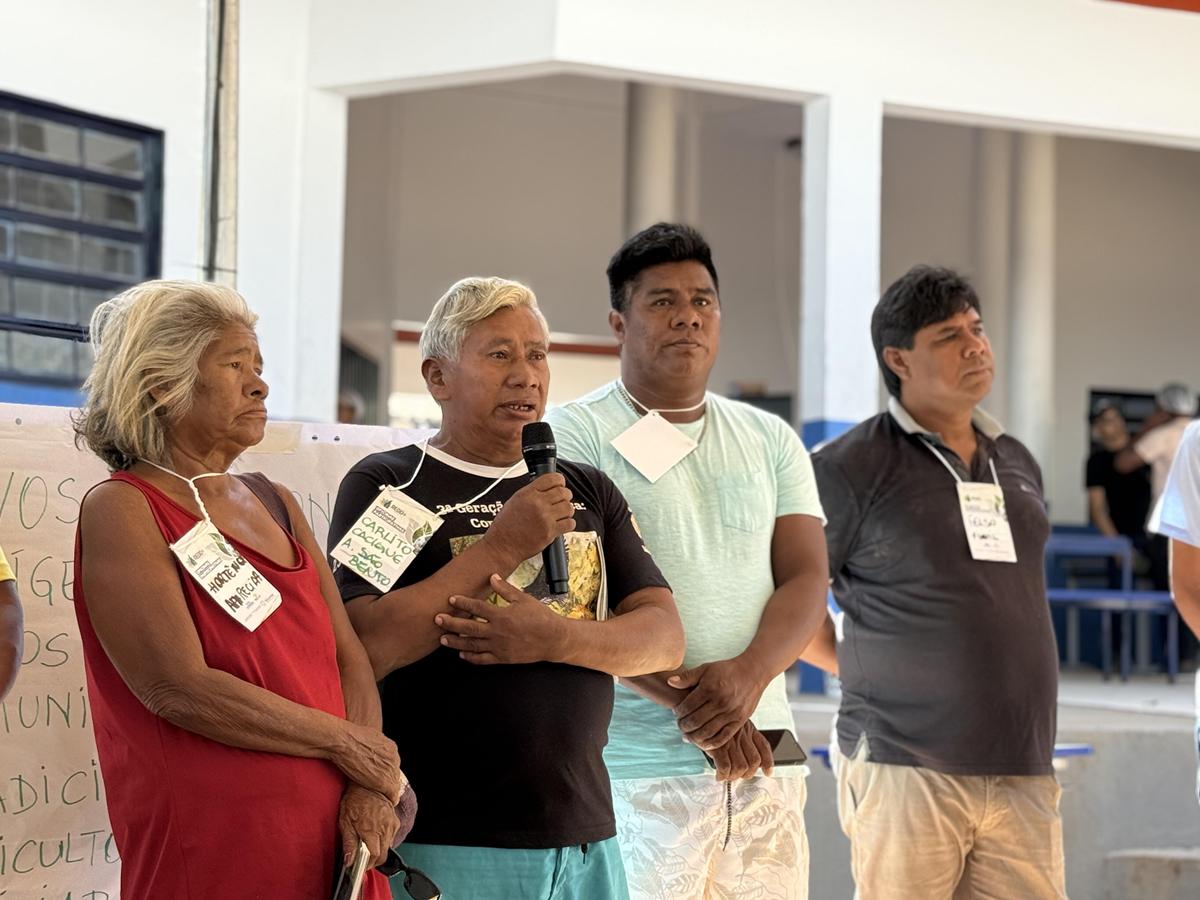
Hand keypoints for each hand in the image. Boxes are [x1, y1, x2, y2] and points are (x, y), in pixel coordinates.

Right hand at [331, 722, 404, 803]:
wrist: (344, 741)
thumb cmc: (348, 738)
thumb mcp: (367, 737)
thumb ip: (373, 745)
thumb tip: (368, 748)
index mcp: (390, 747)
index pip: (392, 763)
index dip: (385, 770)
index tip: (378, 776)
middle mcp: (394, 758)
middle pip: (395, 773)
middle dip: (388, 780)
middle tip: (380, 788)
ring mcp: (390, 769)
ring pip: (394, 784)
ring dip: (388, 790)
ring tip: (384, 797)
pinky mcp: (384, 782)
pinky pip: (392, 794)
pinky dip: (391, 799)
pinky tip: (389, 802)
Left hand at [339, 784, 400, 867]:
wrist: (367, 784)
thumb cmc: (354, 800)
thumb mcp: (345, 822)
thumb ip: (348, 843)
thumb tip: (349, 861)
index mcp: (371, 829)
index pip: (375, 856)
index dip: (368, 864)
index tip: (362, 866)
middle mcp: (384, 827)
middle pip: (383, 854)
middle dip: (373, 860)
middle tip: (364, 859)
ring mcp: (392, 823)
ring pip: (388, 847)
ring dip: (379, 850)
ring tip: (368, 845)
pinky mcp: (395, 820)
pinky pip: (392, 837)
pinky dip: (384, 841)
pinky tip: (375, 836)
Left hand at [435, 574, 566, 664]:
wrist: (553, 639)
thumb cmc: (540, 617)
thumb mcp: (523, 599)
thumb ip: (505, 589)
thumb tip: (492, 576)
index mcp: (501, 615)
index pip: (477, 607)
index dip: (463, 602)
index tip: (451, 599)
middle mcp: (497, 632)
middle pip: (469, 627)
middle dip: (451, 623)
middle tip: (437, 619)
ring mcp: (499, 647)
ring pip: (472, 645)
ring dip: (456, 642)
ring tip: (442, 639)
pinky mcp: (503, 658)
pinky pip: (483, 659)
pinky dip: (471, 657)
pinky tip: (462, 654)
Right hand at [483, 474, 575, 565]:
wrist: (502, 546)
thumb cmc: (505, 526)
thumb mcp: (514, 501)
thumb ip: (531, 493)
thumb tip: (547, 488)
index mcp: (527, 493)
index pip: (552, 478)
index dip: (560, 481)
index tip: (560, 486)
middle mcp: (537, 503)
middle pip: (563, 492)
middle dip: (565, 496)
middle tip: (561, 502)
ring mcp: (544, 518)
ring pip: (569, 507)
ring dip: (567, 511)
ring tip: (561, 514)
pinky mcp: (550, 532)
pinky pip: (570, 523)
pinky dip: (568, 524)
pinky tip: (561, 525)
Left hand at [668, 657, 768, 750]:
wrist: (752, 672)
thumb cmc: (727, 670)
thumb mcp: (706, 669)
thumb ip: (687, 677)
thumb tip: (669, 682)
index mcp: (709, 688)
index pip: (687, 706)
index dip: (678, 712)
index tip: (676, 713)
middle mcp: (720, 702)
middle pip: (695, 721)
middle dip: (684, 726)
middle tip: (680, 726)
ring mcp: (731, 713)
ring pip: (707, 732)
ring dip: (694, 737)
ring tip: (688, 736)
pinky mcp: (739, 721)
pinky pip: (723, 737)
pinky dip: (711, 744)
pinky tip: (703, 743)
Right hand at [708, 721, 773, 781]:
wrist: (699, 712)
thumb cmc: (715, 721)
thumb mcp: (733, 722)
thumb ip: (744, 736)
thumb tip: (755, 758)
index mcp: (748, 728)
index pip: (764, 746)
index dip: (768, 762)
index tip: (768, 772)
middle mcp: (742, 734)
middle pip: (754, 761)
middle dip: (748, 773)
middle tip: (739, 775)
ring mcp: (730, 741)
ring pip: (741, 767)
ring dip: (735, 776)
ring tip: (728, 776)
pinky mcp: (717, 746)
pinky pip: (725, 767)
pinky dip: (723, 775)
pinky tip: (719, 775)